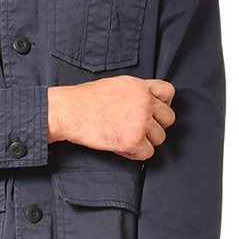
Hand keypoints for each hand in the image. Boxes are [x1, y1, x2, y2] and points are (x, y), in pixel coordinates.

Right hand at [48, 77, 175, 160]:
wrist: (70, 112)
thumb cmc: (84, 100)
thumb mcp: (115, 85)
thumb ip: (134, 92)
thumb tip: (145, 103)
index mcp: (139, 86)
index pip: (168, 92)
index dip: (163, 104)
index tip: (154, 112)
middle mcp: (144, 102)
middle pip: (168, 118)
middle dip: (155, 125)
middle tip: (139, 129)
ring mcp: (140, 122)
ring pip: (160, 137)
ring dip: (146, 141)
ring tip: (127, 138)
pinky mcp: (133, 141)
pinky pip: (147, 153)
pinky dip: (134, 153)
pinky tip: (121, 147)